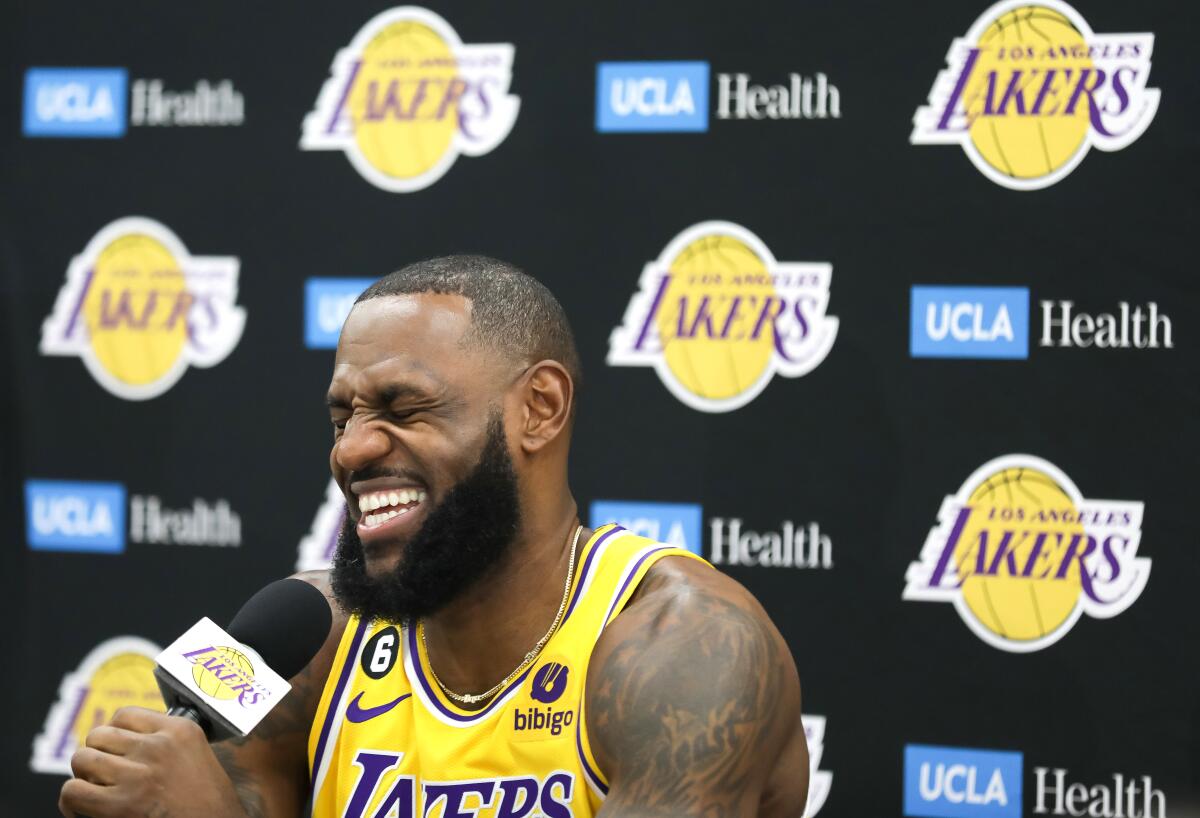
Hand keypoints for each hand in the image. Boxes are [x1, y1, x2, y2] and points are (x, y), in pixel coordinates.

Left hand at [59, 707, 247, 817]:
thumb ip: (167, 740)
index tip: (117, 751)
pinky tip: (82, 809)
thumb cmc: (207, 800)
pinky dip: (71, 802)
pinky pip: (73, 791)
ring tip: (93, 789)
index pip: (125, 715)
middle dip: (96, 754)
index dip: (114, 734)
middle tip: (103, 774)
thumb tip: (122, 738)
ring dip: (83, 775)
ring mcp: (139, 775)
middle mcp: (158, 747)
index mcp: (180, 730)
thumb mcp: (197, 754)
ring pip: (82, 758)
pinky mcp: (121, 806)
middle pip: (99, 734)